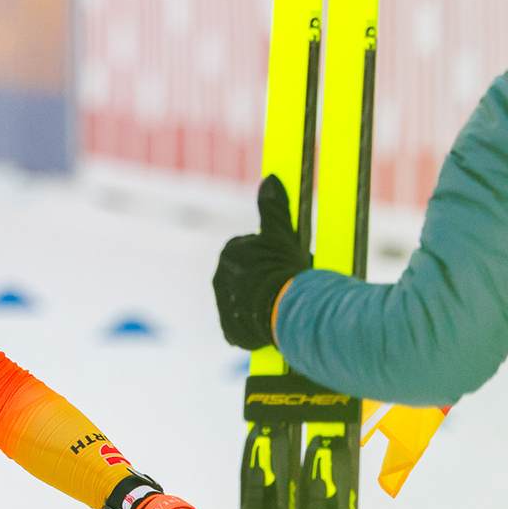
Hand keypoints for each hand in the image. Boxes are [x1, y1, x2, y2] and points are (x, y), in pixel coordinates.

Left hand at [213, 176, 311, 351]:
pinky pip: (243, 325)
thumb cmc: (283, 268)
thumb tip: (271, 178)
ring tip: (283, 304)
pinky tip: (273, 321)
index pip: (251, 251)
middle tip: (287, 284)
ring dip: (260, 300)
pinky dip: (256, 324)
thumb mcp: (282, 234)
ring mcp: (223, 306)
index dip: (271, 257)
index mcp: (230, 253)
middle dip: (264, 278)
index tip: (285, 263)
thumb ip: (273, 207)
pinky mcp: (230, 330)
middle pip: (248, 276)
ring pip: (245, 300)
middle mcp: (220, 278)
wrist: (284, 310)